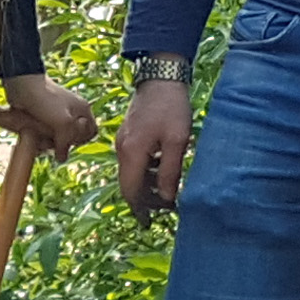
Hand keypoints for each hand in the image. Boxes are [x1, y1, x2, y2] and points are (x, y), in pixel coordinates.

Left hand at [0, 73, 100, 158]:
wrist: (22, 85)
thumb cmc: (46, 100)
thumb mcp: (63, 121)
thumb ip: (67, 141)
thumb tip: (62, 158)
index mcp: (83, 110)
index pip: (91, 133)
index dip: (81, 140)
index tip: (69, 138)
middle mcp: (72, 113)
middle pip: (74, 138)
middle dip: (63, 142)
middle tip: (52, 138)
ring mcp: (57, 116)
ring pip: (58, 138)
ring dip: (49, 142)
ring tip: (40, 137)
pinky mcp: (44, 119)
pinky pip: (46, 135)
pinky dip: (40, 139)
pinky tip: (34, 137)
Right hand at [117, 77, 192, 214]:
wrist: (161, 77)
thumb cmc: (171, 108)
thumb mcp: (176, 141)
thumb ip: (169, 171)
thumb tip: (167, 198)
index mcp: (132, 152)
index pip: (130, 190)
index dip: (139, 209)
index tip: (149, 223)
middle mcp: (122, 149)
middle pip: (128, 184)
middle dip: (144, 200)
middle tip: (165, 209)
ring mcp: (123, 141)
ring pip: (131, 173)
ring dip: (146, 186)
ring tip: (167, 193)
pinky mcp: (129, 135)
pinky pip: (133, 161)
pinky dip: (145, 172)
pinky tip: (162, 172)